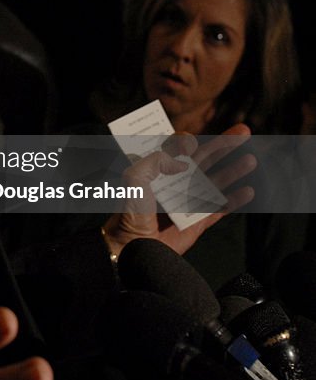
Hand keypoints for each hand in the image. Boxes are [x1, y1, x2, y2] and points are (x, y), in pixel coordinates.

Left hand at [102, 123, 255, 256]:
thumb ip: (154, 161)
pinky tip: (248, 191)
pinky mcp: (197, 221)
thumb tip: (182, 161)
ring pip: (217, 180)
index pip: (178, 147)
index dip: (187, 141)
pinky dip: (235, 200)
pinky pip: (221, 208)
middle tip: (243, 131)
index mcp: (159, 168)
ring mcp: (189, 200)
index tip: (188, 146)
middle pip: (205, 158)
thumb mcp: (133, 179)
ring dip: (234, 169)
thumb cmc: (129, 213)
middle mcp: (176, 181)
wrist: (133, 248)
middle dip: (224, 144)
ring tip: (251, 159)